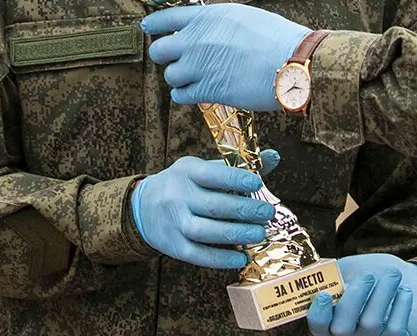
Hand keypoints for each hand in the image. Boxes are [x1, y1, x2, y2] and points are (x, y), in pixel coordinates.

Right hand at [131, 154, 277, 268]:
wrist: (143, 206)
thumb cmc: (184, 184)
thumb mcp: (203, 168)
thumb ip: (236, 166)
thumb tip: (273, 157)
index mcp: (187, 172)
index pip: (213, 174)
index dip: (236, 178)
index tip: (257, 183)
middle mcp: (178, 196)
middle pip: (214, 205)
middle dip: (245, 210)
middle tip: (268, 213)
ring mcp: (174, 223)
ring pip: (207, 232)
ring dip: (236, 234)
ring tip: (260, 233)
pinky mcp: (174, 246)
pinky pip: (199, 255)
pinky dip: (222, 259)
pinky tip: (242, 257)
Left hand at [143, 3, 311, 111]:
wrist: (293, 62)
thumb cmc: (277, 38)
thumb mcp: (244, 17)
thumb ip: (218, 24)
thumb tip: (207, 33)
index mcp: (207, 16)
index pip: (165, 17)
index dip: (154, 24)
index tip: (149, 28)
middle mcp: (197, 39)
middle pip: (159, 50)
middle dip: (167, 56)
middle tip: (181, 60)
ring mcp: (200, 66)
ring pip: (170, 75)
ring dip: (180, 78)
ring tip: (197, 78)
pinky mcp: (208, 90)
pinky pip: (180, 95)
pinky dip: (186, 95)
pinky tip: (199, 92)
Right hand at [306, 254, 416, 335]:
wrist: (395, 292)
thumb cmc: (366, 283)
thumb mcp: (347, 277)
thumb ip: (336, 276)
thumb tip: (328, 269)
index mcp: (329, 323)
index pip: (317, 324)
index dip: (318, 311)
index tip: (325, 294)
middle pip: (342, 328)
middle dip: (354, 297)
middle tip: (368, 276)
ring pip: (371, 323)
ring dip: (384, 292)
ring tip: (393, 273)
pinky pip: (395, 327)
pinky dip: (402, 304)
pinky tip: (404, 291)